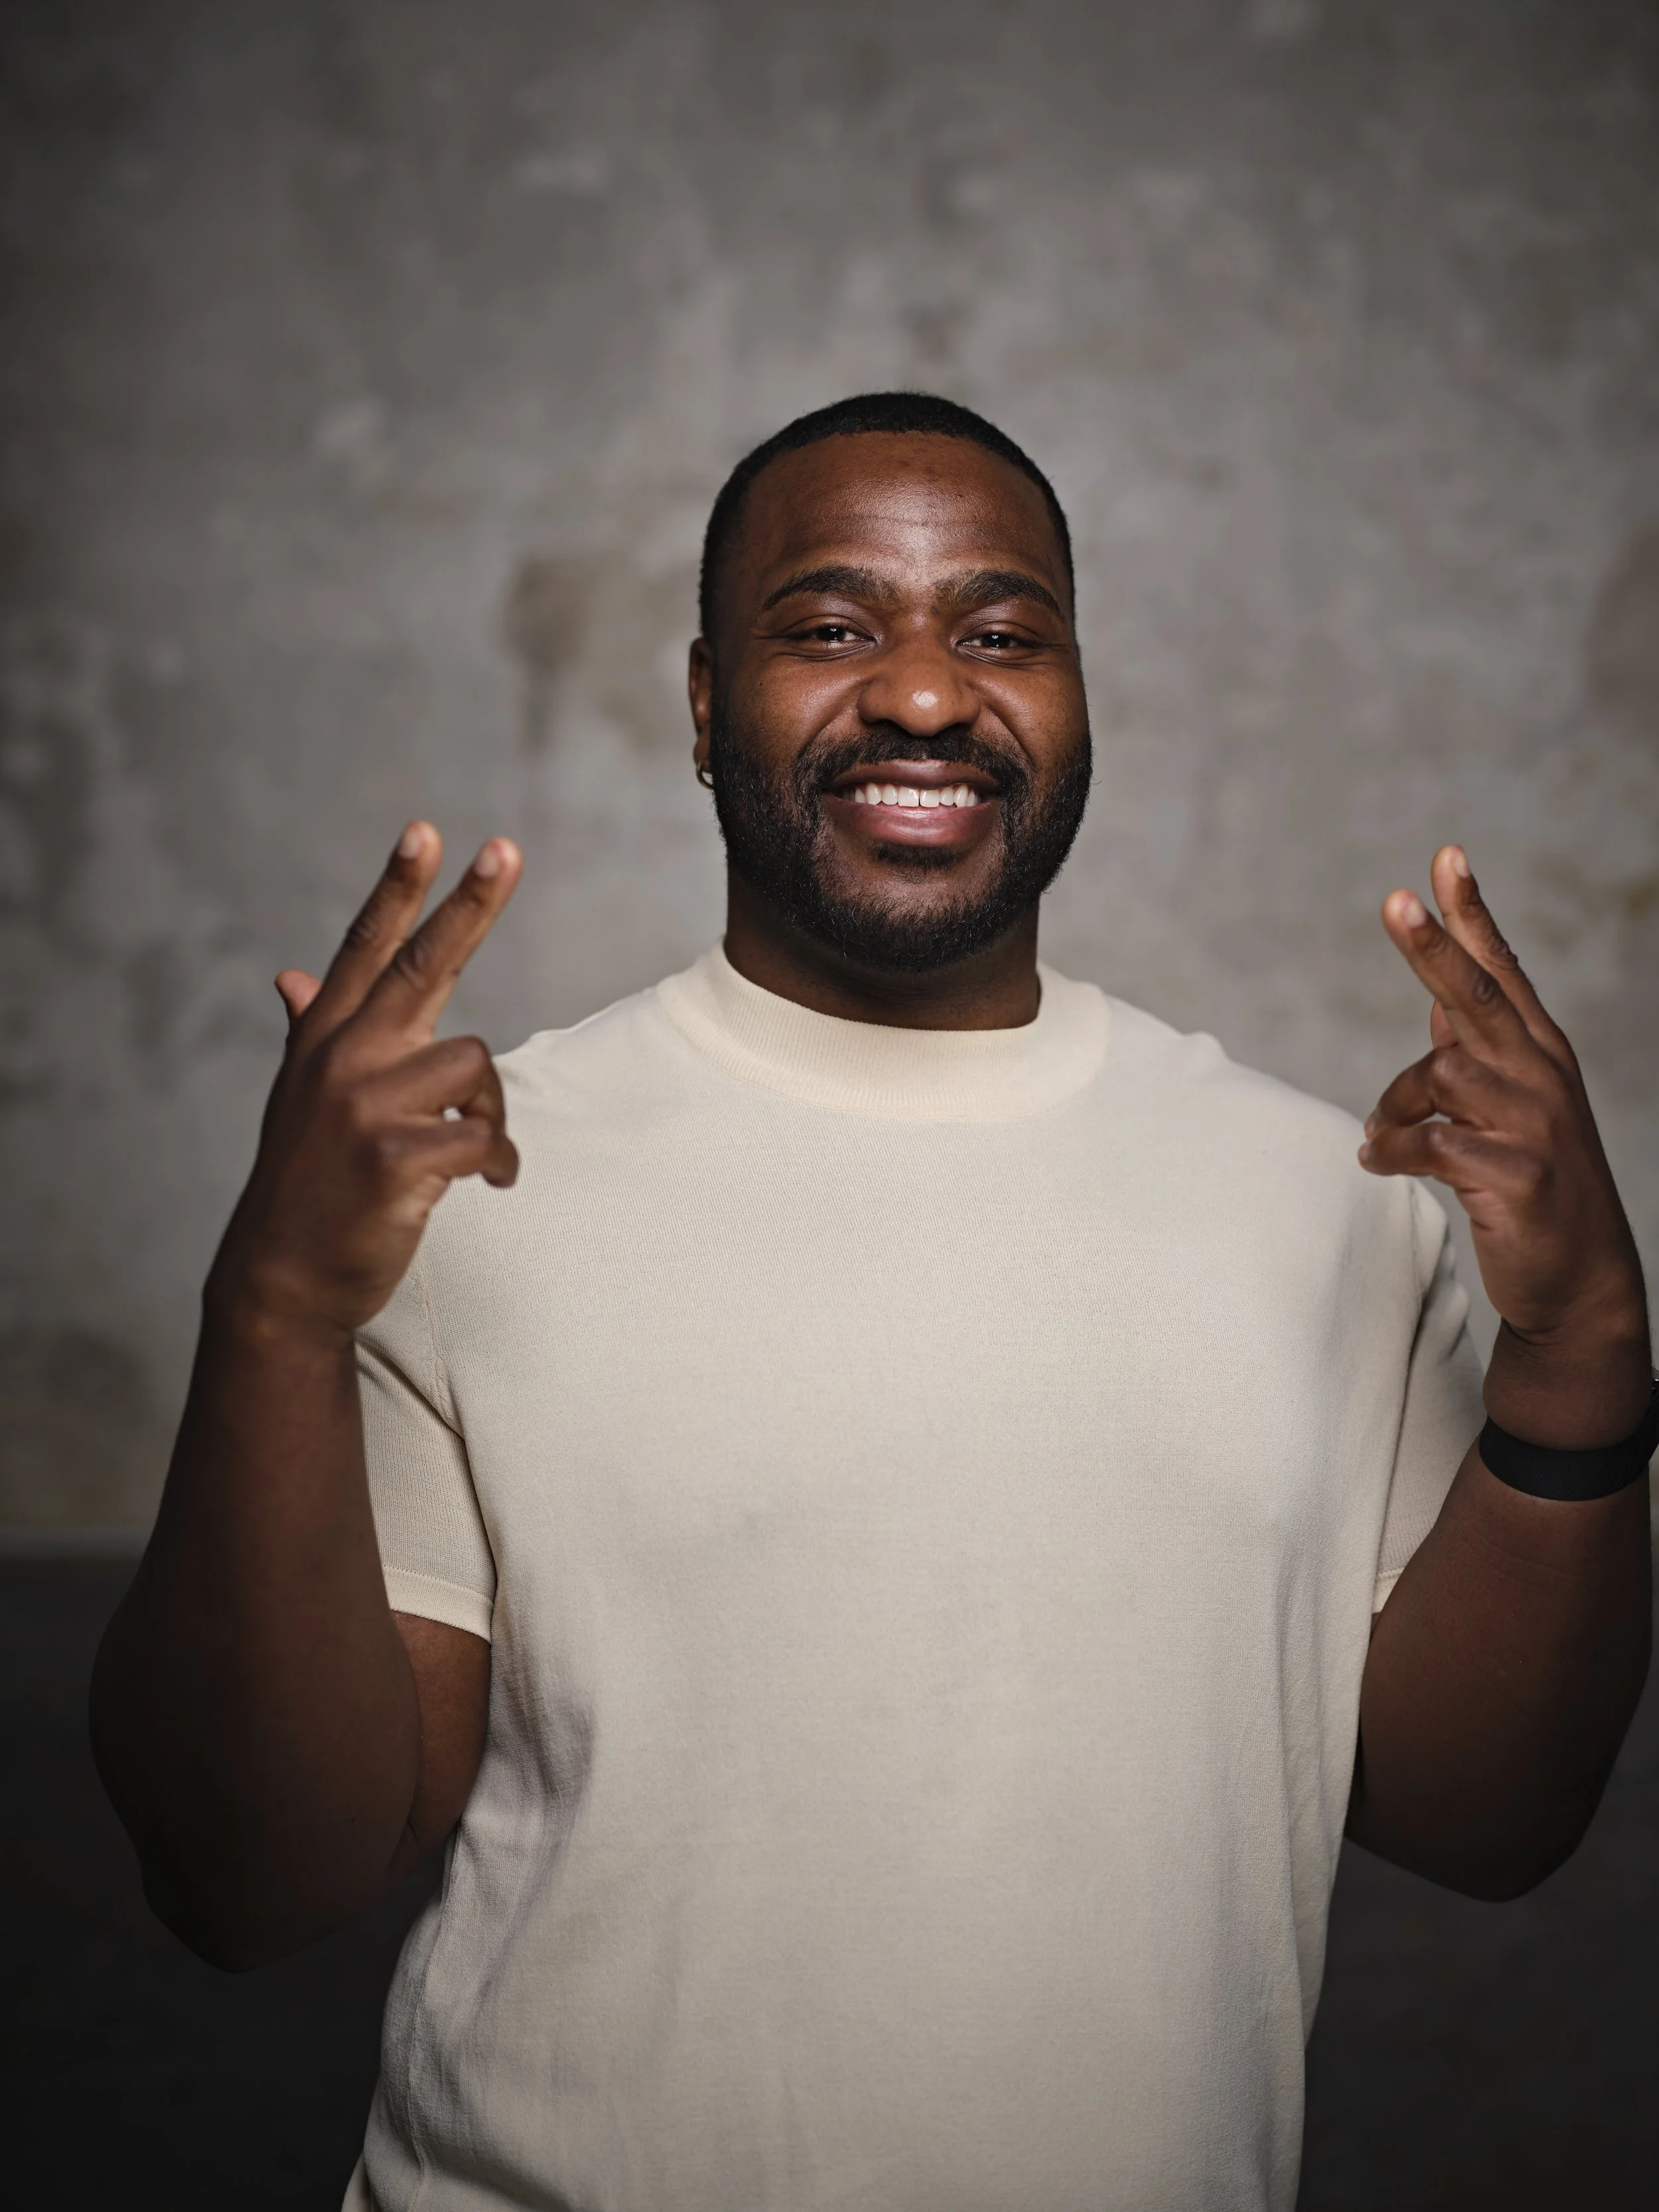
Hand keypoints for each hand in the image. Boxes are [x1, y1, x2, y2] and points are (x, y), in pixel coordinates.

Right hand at [213, 822, 522, 1337]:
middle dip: (468, 905)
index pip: (365, 947)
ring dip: (490, 1113)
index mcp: (324, 1039)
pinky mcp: (395, 1156)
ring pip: (474, 1067)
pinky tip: (487, 1184)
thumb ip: (309, 1031)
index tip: (425, 830)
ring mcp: (365, 1105)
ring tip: (472, 1151)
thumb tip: (290, 976)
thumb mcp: (301, 1100)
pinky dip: (498, 1163)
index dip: (396, 887)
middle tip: (505, 849)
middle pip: (421, 965)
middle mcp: (341, 1059)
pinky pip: (484, 1138)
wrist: (282, 1279)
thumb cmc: (308, 1184)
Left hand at [1361, 844, 1648, 1445]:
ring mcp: (1534, 1125)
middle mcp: (1542, 1076)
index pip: (1502, 969)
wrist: (1579, 1281)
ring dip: (1394, 1108)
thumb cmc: (1533, 1183)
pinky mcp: (1515, 1176)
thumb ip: (1476, 1050)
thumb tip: (1437, 995)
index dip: (1472, 915)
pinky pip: (1429, 1144)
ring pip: (1439, 1075)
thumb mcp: (1511, 1107)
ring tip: (1385, 1140)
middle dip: (1433, 948)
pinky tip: (1381, 1164)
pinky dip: (1393, 1151)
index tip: (1445, 857)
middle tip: (1394, 901)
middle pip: (1476, 998)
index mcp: (1539, 1052)